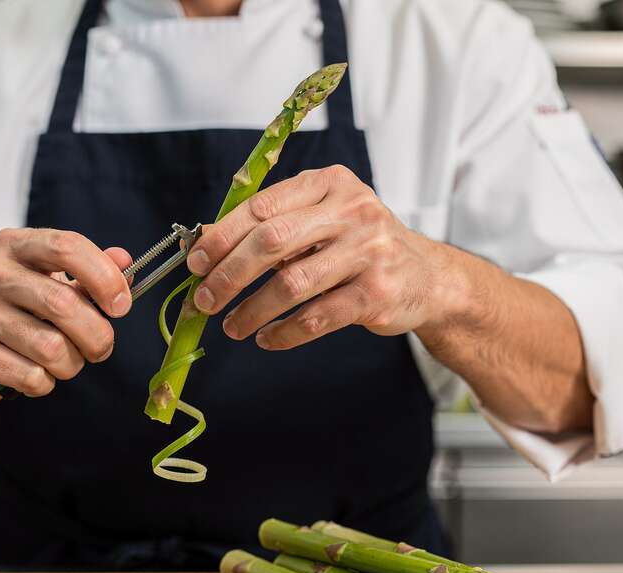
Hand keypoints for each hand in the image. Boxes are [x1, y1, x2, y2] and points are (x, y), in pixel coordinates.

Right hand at [0, 228, 131, 399]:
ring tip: (64, 362)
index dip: (104, 278)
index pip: (67, 247)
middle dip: (97, 335)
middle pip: (62, 304)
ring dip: (71, 364)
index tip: (121, 305)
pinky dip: (44, 383)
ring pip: (50, 348)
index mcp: (14, 245)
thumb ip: (91, 270)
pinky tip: (35, 373)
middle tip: (101, 347)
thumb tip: (124, 262)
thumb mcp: (52, 280)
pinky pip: (30, 376)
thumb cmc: (18, 308)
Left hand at [185, 165, 464, 349]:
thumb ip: (275, 225)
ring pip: (292, 283)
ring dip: (252, 310)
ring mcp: (369, 251)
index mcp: (330, 183)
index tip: (195, 263)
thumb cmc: (359, 246)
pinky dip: (285, 332)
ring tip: (231, 326)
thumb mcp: (324, 219)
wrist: (426, 277)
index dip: (222, 237)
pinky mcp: (377, 294)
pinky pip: (317, 317)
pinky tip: (267, 338)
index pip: (263, 206)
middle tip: (204, 299)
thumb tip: (206, 247)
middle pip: (272, 241)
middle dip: (229, 274)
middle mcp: (353, 211)